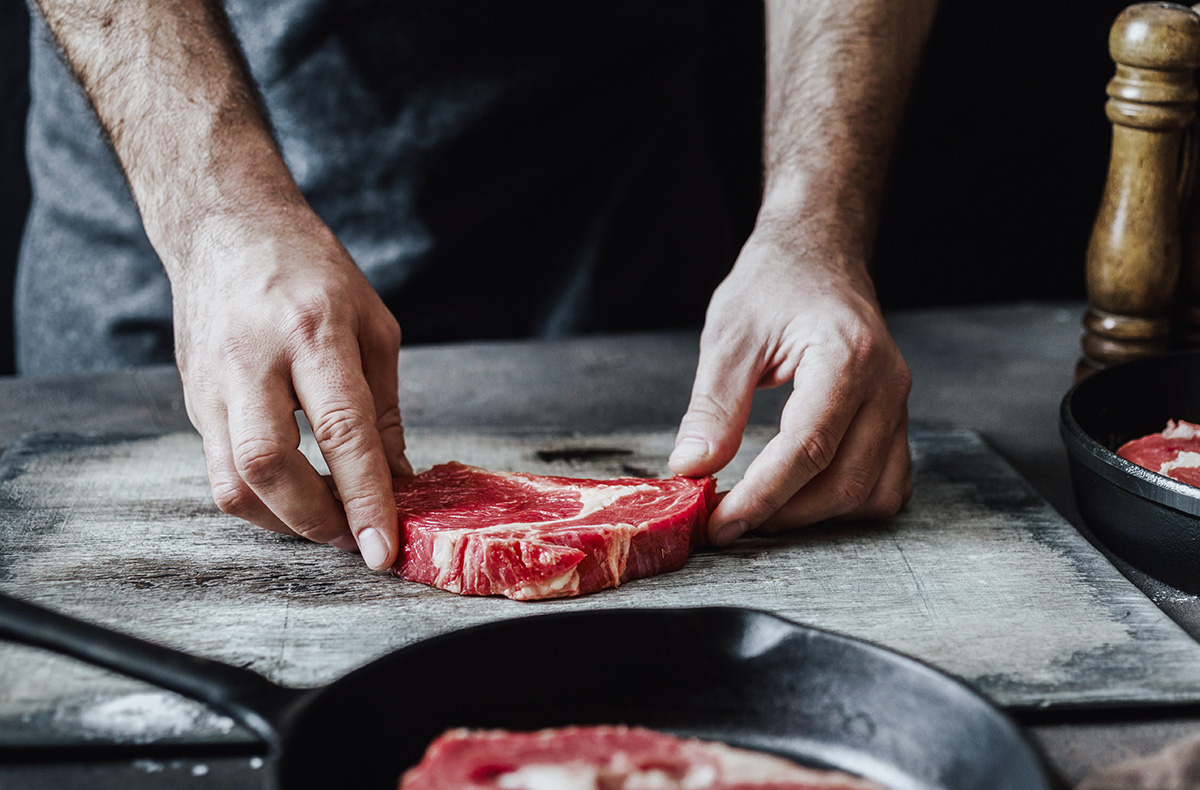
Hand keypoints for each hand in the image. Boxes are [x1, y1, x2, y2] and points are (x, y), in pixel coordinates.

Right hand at [172, 208, 411, 568]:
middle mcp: (254, 361)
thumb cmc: (311, 270)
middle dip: (316, 521)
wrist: (227, 227)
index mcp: (312, 332)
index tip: (383, 549)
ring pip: (232, 483)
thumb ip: (384, 410)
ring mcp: (214, 384)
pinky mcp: (195, 402)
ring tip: (329, 524)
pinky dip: (261, 501)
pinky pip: (220, 472)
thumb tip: (396, 482)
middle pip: (270, 465)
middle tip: (356, 540)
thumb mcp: (373, 326)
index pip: (342, 431)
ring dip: (284, 522)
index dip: (364, 498)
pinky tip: (295, 499)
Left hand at [669, 220, 910, 545]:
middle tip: (727, 521)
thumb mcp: (730, 335)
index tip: (721, 524)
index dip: (762, 496)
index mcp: (847, 357)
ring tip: (760, 512)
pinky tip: (802, 498)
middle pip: (844, 481)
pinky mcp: (896, 419)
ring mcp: (899, 405)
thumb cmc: (774, 283)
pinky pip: (887, 483)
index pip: (808, 448)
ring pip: (872, 494)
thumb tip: (692, 468)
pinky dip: (847, 504)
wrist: (817, 254)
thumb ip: (713, 406)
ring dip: (815, 517)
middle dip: (783, 514)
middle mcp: (886, 385)